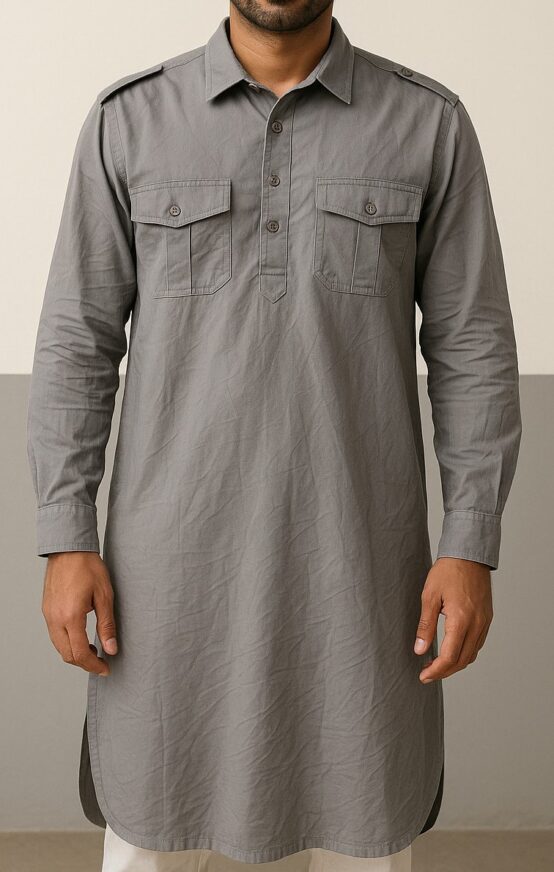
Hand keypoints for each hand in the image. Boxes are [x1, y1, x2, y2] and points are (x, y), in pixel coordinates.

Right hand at [41, 551, 117, 675]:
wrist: (69, 549)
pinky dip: (67, 642)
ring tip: (93, 650)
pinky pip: (54, 634)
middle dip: (84, 663)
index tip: (105, 668)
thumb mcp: (105, 596)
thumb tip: (111, 649)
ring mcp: (48, 614)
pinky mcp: (47, 609)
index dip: (93, 665)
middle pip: (66, 654)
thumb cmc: (88, 567)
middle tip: (101, 662)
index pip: (79, 653)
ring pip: (59, 646)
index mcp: (71, 616)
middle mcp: (55, 618)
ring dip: (74, 653)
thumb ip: (107, 625)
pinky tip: (80, 636)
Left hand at [414, 557, 492, 682]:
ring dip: (455, 664)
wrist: (468, 555)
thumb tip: (420, 650)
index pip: (449, 657)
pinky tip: (452, 650)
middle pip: (462, 660)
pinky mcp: (487, 618)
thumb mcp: (429, 596)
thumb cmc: (447, 572)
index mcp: (461, 620)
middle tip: (427, 674)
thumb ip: (425, 625)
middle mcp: (477, 624)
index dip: (436, 671)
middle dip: (444, 672)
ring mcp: (484, 622)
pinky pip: (478, 643)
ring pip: (472, 654)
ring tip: (437, 665)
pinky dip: (465, 653)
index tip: (423, 676)